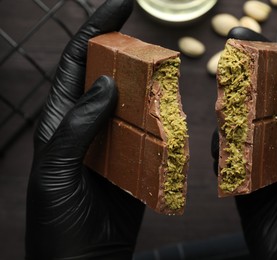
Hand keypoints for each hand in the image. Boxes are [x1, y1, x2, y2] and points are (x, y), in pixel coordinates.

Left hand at [25, 0, 144, 258]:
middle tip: (153, 40)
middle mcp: (89, 124)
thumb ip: (78, 126)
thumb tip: (106, 84)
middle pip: (108, 73)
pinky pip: (150, 130)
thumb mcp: (56, 172)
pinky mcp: (135, 159)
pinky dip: (163, 117)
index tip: (123, 2)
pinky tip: (174, 109)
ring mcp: (114, 140)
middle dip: (127, 50)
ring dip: (150, 84)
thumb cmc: (58, 222)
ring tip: (169, 70)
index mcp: (62, 120)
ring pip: (133, 100)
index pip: (79, 62)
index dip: (98, 28)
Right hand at [211, 27, 276, 259]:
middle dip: (244, 87)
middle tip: (226, 67)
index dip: (272, 66)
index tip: (249, 41)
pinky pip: (228, 160)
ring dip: (229, 119)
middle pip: (262, 107)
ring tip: (221, 107)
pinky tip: (217, 144)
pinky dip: (220, 151)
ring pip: (241, 131)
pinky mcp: (245, 184)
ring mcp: (265, 164)